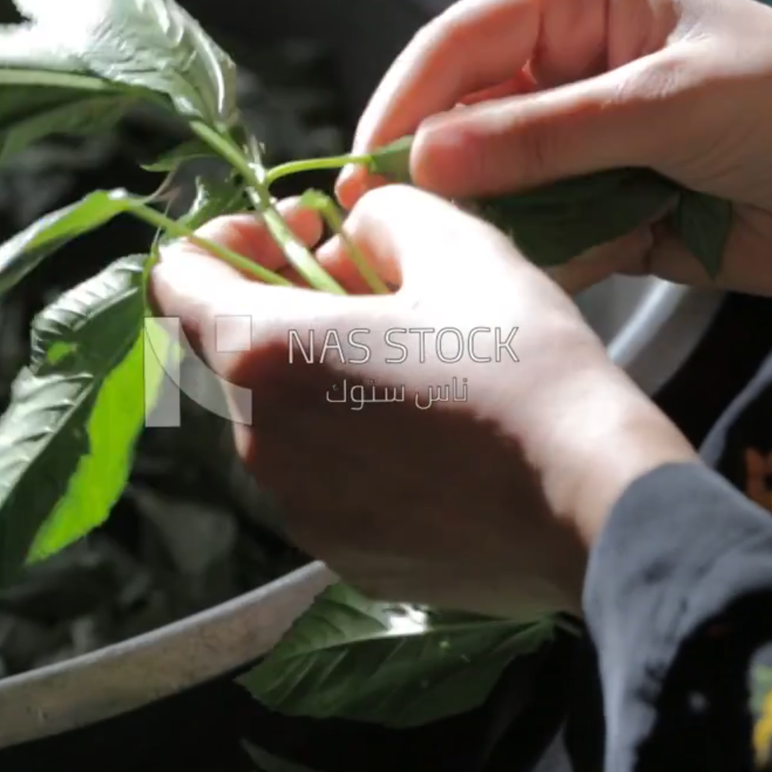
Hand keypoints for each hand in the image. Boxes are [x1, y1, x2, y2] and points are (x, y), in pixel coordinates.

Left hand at [149, 186, 696, 616]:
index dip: (227, 238)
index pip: (178, 280)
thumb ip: (379, 215)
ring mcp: (298, 511)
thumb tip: (354, 233)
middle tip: (364, 280)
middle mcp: (260, 442)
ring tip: (406, 355)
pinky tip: (428, 428)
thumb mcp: (458, 243)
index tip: (295, 227)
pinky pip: (322, 480)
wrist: (594, 506)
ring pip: (278, 418)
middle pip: (231, 352)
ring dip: (317, 374)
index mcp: (265, 354)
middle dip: (283, 301)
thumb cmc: (525, 366)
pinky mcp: (343, 556)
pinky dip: (349, 442)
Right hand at [337, 0, 771, 304]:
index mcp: (585, 1)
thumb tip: (423, 161)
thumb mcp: (663, 105)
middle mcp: (575, 68)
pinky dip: (538, 257)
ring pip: (500, 184)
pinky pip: (546, 234)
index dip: (408, 100)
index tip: (367, 165)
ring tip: (451, 262)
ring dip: (485, 223)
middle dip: (437, 172)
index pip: (464, 41)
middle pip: (469, 117)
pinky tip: (531, 275)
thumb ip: (542, 137)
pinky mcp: (611, 211)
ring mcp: (590, 145)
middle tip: (387, 227)